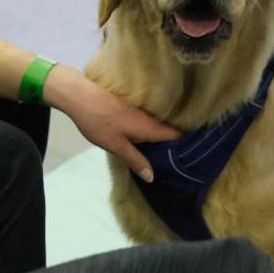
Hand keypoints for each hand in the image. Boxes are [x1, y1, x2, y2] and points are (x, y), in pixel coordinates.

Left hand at [43, 65, 180, 182]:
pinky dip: (151, 125)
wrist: (79, 95)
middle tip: (181, 157)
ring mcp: (140, 108)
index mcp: (149, 126)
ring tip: (165, 148)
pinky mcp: (131, 104)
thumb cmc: (98, 122)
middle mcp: (149, 115)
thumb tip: (152, 176)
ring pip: (159, 122)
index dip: (187, 143)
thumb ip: (136, 160)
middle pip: (170, 128)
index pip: (177, 134)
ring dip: (163, 132)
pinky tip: (145, 135)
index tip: (194, 154)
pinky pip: (148, 116)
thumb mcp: (116, 146)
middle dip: (176, 140)